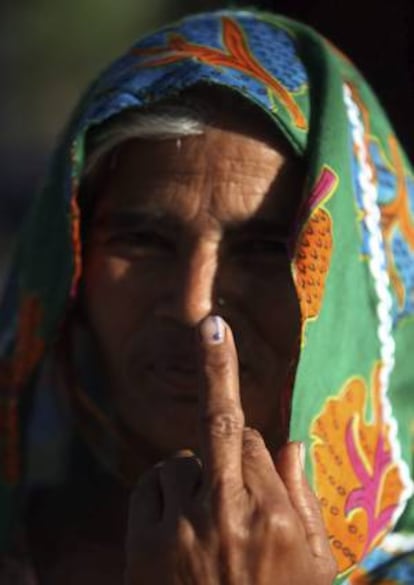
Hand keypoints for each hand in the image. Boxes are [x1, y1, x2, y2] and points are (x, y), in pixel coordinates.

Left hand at [125, 316, 336, 583]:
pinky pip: (150, 485)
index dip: (247, 439)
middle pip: (219, 425)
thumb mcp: (311, 565)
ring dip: (190, 472)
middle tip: (212, 327)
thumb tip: (291, 442)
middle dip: (217, 368)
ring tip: (202, 514)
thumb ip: (301, 498)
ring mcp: (183, 529)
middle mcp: (230, 513)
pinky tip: (174, 521)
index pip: (253, 441)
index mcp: (276, 516)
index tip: (237, 380)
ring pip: (179, 459)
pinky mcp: (146, 545)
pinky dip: (162, 491)